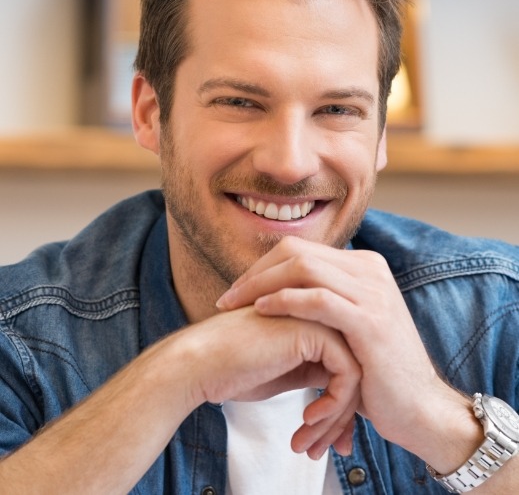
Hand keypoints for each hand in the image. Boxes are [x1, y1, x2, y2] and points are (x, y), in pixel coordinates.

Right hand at [181, 305, 360, 457]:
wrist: (198, 363)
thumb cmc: (232, 370)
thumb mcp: (283, 373)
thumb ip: (315, 375)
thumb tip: (346, 409)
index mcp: (311, 325)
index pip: (344, 369)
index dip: (339, 411)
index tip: (327, 444)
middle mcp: (318, 320)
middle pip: (354, 373)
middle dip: (339, 421)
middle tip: (318, 451)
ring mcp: (317, 320)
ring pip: (355, 376)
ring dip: (334, 420)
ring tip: (308, 447)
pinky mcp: (314, 330)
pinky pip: (347, 374)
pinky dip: (334, 405)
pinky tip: (308, 419)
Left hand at [216, 236, 460, 460]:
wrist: (420, 407)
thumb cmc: (377, 371)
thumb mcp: (352, 323)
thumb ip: (327, 299)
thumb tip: (282, 290)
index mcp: (364, 265)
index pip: (302, 249)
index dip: (265, 266)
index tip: (239, 290)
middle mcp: (370, 269)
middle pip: (297, 252)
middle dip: (257, 273)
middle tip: (228, 297)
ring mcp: (372, 292)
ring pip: (303, 268)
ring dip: (261, 284)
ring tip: (234, 304)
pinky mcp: (369, 320)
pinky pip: (316, 299)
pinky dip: (283, 300)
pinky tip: (260, 311)